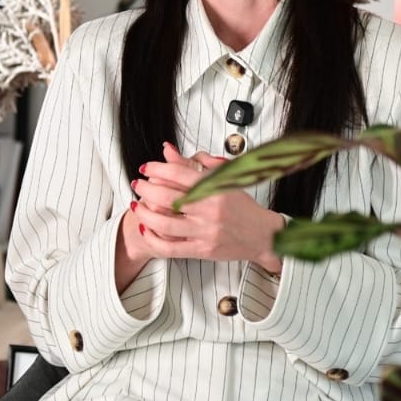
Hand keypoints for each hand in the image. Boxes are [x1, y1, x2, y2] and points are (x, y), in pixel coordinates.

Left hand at [128, 142, 283, 273]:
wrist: (263, 235)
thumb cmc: (243, 207)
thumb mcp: (223, 180)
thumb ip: (193, 165)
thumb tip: (167, 151)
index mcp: (216, 188)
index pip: (179, 173)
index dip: (157, 167)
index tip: (147, 167)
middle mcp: (210, 210)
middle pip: (167, 197)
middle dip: (146, 189)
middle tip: (138, 185)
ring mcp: (206, 232)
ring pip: (164, 224)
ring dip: (144, 213)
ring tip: (137, 205)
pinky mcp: (203, 250)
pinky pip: (170, 247)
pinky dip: (153, 238)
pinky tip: (146, 228)